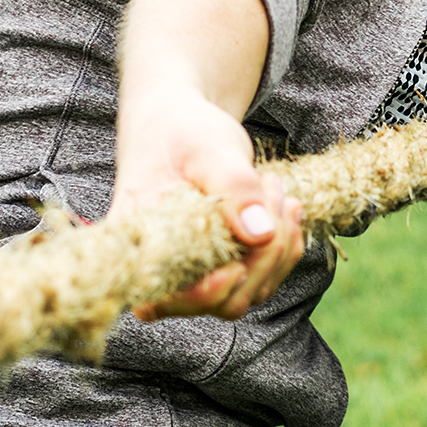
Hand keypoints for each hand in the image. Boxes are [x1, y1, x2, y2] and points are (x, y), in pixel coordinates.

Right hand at [115, 92, 303, 320]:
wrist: (179, 125)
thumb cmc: (181, 132)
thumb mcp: (208, 148)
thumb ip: (233, 187)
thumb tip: (260, 234)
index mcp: (140, 245)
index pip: (164, 301)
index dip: (206, 293)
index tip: (237, 265)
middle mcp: (165, 270)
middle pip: (223, 301)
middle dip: (261, 256)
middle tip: (268, 189)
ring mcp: (197, 274)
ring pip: (249, 293)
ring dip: (277, 249)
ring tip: (274, 189)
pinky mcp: (222, 267)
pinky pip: (262, 279)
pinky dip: (284, 248)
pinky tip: (286, 208)